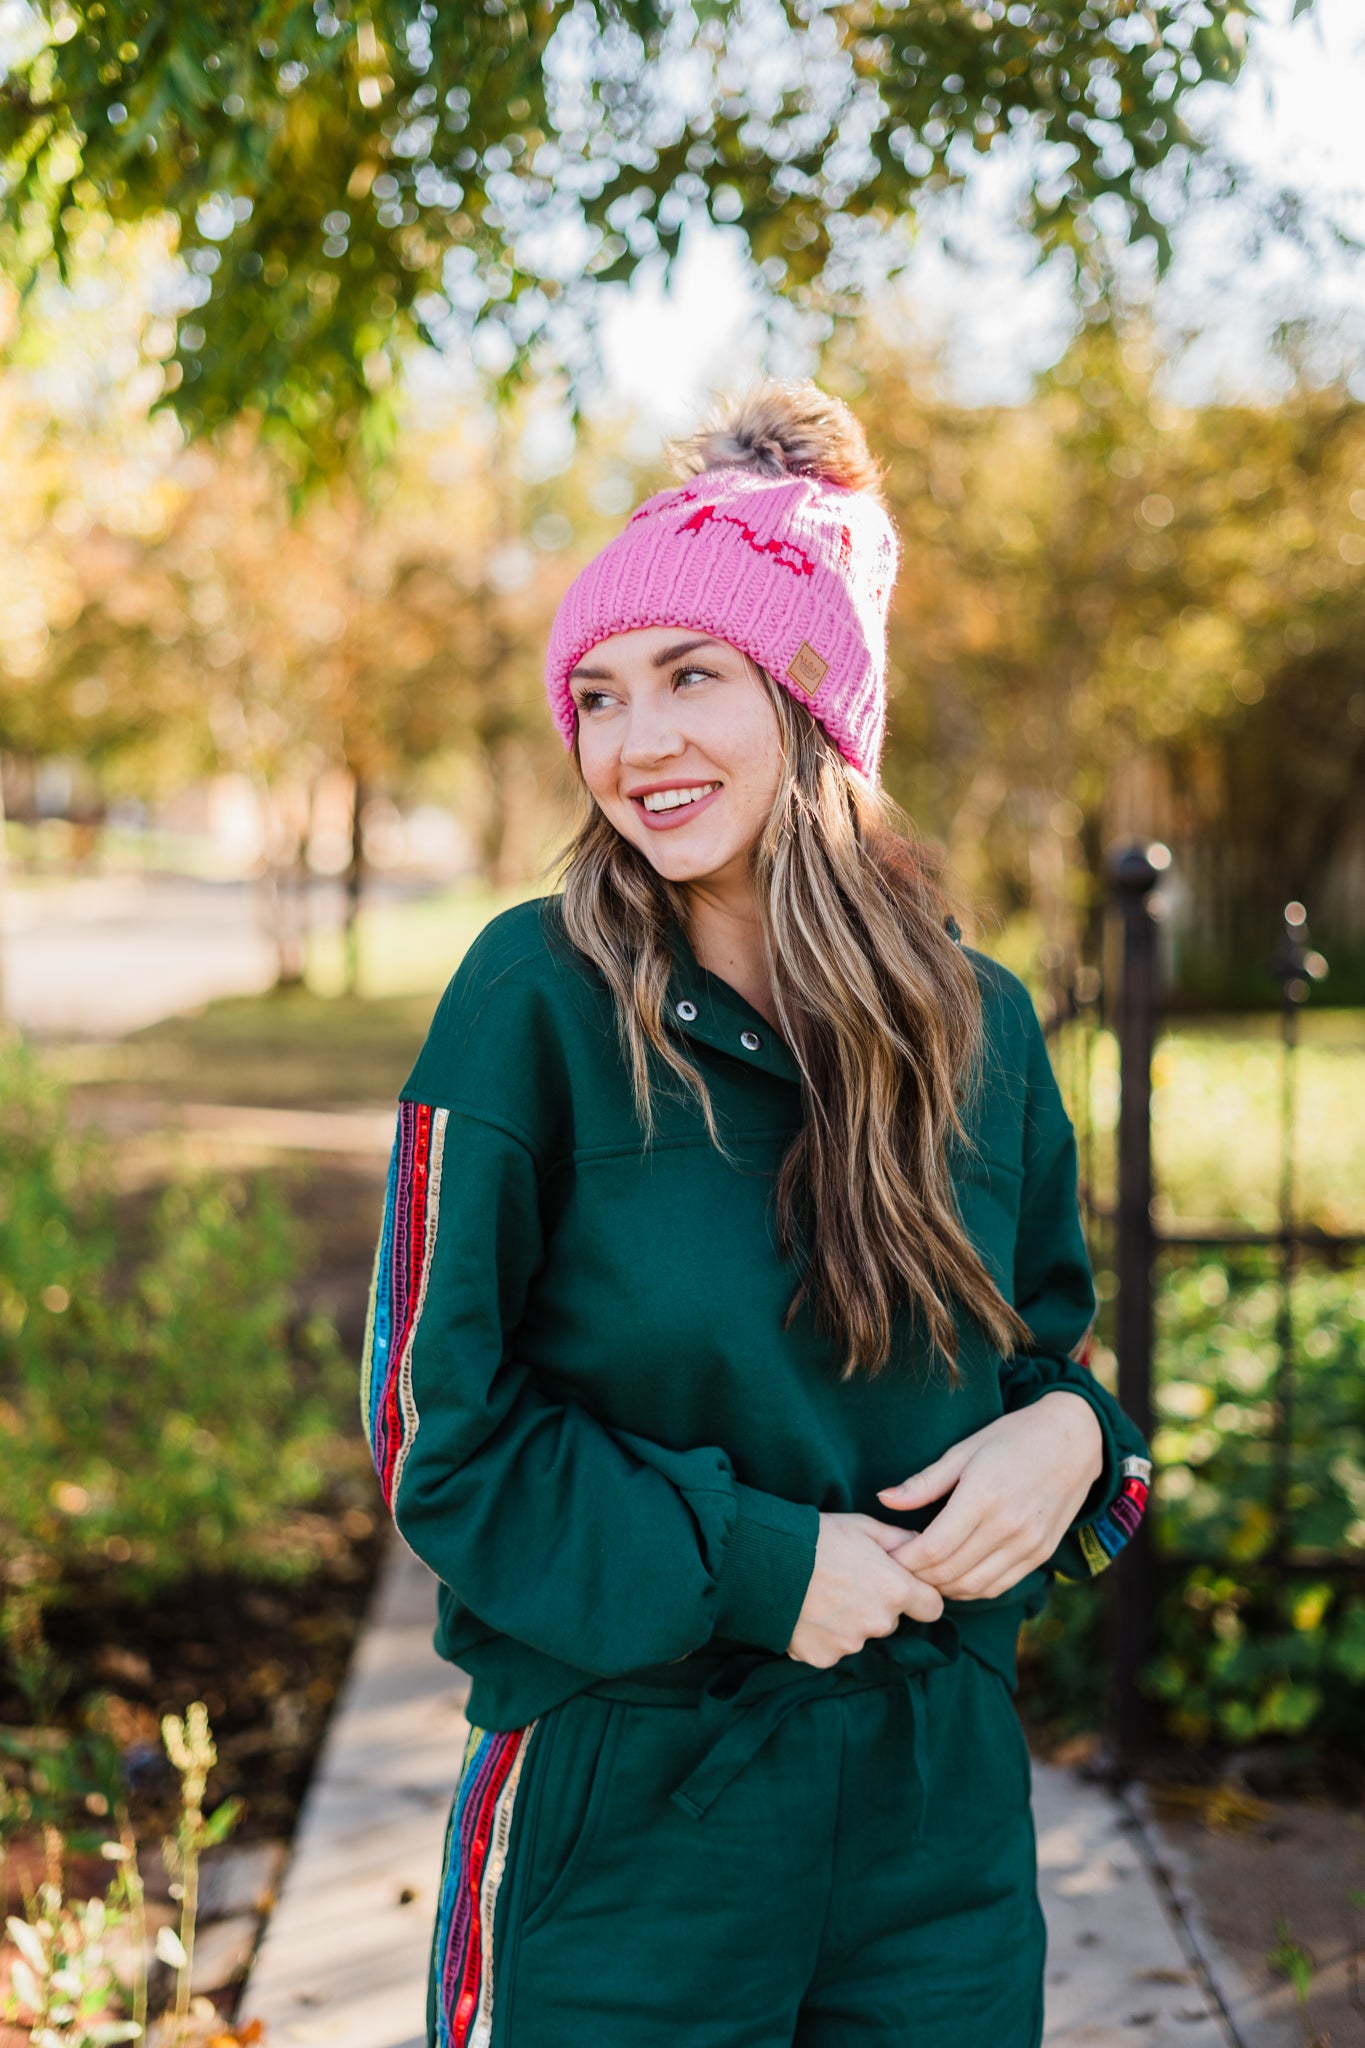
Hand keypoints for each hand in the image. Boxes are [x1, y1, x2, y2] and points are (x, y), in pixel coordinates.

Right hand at [786, 1513, 944, 1668]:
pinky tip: (808, 1612)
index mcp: (895, 1590)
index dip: (920, 1596)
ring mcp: (850, 1644)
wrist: (764, 1560)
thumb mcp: (864, 1527)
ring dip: (850, 1621)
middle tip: (848, 1581)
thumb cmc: (818, 1537)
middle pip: (892, 1621)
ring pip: (861, 1635)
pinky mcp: (822, 1658)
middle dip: (878, 1605)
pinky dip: (824, 1635)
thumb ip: (901, 1541)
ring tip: (822, 1593)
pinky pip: (833, 1649)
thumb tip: (922, 1548)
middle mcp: (878, 1623)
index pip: (932, 1607)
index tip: (902, 1585)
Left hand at [875, 1392, 1104, 1601]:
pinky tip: (953, 1576)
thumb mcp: (964, 1450)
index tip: (885, 1555)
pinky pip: (998, 1586)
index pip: (932, 1548)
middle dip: (916, 1576)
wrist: (1073, 1440)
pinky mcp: (1041, 1555)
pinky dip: (970, 1589)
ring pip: (973, 1587)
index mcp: (983, 1496)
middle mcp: (1009, 1526)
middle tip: (897, 1567)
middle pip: (949, 1572)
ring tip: (921, 1572)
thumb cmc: (1012, 1438)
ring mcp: (1028, 1544)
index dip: (903, 1559)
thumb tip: (884, 1499)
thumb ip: (924, 1482)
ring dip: (941, 1587)